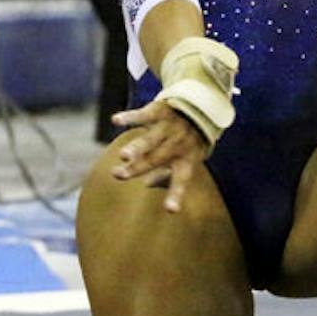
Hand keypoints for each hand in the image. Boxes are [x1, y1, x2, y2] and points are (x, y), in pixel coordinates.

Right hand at [108, 99, 210, 213]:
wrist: (201, 105)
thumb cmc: (188, 140)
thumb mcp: (185, 159)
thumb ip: (166, 174)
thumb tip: (147, 185)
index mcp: (185, 160)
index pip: (181, 181)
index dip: (175, 195)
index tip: (170, 210)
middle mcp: (177, 145)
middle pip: (155, 159)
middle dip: (137, 167)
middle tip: (118, 175)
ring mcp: (168, 128)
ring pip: (150, 139)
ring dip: (136, 147)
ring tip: (123, 155)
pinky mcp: (160, 111)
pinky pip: (143, 115)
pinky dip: (129, 117)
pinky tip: (115, 121)